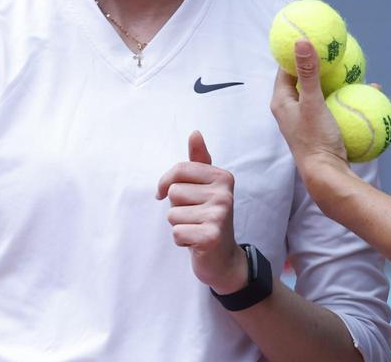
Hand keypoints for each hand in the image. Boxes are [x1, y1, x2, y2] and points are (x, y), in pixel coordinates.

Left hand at [156, 131, 247, 293]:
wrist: (223, 257)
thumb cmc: (207, 217)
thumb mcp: (204, 186)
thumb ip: (199, 160)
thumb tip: (195, 133)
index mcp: (222, 177)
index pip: (179, 170)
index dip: (166, 184)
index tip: (167, 193)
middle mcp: (224, 194)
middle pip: (174, 192)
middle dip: (176, 207)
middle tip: (193, 216)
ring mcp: (220, 215)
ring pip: (172, 214)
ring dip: (179, 224)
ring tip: (195, 228)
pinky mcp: (212, 236)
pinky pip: (177, 233)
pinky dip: (181, 240)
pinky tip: (196, 241)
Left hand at [270, 40, 349, 179]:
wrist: (326, 175)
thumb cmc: (315, 139)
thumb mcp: (313, 102)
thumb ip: (308, 72)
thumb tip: (302, 41)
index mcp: (282, 101)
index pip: (285, 69)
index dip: (294, 52)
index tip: (310, 37)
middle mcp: (291, 110)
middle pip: (304, 79)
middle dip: (320, 64)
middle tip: (335, 50)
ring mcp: (307, 120)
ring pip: (321, 92)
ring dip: (335, 80)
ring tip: (352, 67)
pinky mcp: (322, 128)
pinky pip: (334, 106)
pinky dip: (346, 97)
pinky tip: (366, 90)